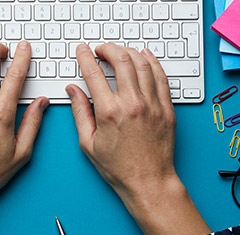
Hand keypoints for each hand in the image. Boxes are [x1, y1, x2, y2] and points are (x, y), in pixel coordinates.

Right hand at [68, 43, 209, 234]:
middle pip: (121, 60)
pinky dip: (152, 62)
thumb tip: (73, 90)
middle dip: (108, 48)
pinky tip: (145, 57)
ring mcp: (152, 104)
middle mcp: (132, 104)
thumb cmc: (118, 168)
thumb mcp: (88, 143)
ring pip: (142, 63)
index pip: (94, 73)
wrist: (148, 182)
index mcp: (109, 112)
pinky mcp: (166, 108)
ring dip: (128, 52)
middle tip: (101, 49)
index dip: (86, 57)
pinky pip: (161, 76)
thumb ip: (80, 112)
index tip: (83, 51)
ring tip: (119, 52)